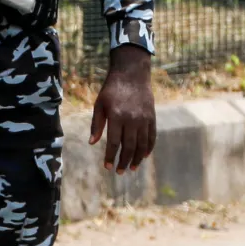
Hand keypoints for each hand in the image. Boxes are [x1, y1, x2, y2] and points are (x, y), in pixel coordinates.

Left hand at [91, 45, 155, 174]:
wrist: (132, 74)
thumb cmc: (111, 89)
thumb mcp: (99, 104)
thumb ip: (96, 124)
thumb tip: (92, 143)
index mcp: (116, 116)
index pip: (114, 143)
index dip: (110, 156)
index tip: (107, 166)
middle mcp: (131, 119)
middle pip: (129, 147)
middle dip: (124, 162)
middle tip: (119, 172)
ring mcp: (144, 119)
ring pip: (142, 144)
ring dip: (137, 159)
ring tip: (132, 168)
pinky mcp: (152, 117)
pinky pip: (151, 136)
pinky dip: (148, 148)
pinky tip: (143, 156)